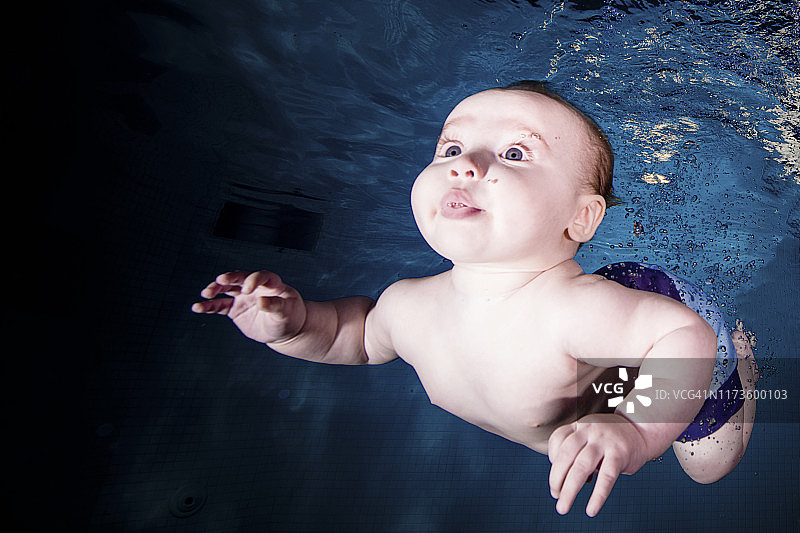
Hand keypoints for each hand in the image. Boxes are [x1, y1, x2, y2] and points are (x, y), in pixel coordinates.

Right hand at [191, 270, 306, 343]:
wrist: (283, 330)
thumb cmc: (289, 318)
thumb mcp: (286, 313)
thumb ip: (275, 306)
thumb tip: (262, 301)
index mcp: (272, 284)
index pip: (262, 276)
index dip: (254, 280)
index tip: (248, 289)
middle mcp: (255, 287)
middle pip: (240, 278)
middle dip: (230, 278)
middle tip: (220, 280)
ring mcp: (243, 297)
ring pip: (227, 289)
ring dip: (216, 289)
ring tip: (206, 293)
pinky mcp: (234, 309)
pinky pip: (219, 306)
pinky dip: (209, 306)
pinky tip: (198, 307)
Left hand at [547, 413, 647, 516]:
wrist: (642, 431)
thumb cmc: (610, 440)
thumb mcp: (590, 436)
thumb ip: (576, 452)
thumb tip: (563, 482)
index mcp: (580, 426)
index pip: (557, 439)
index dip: (552, 458)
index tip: (556, 473)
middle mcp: (590, 430)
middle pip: (566, 454)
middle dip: (556, 478)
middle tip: (555, 495)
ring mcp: (605, 441)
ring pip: (582, 466)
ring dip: (569, 489)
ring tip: (563, 506)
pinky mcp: (620, 455)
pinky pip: (606, 478)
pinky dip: (597, 496)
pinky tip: (591, 509)